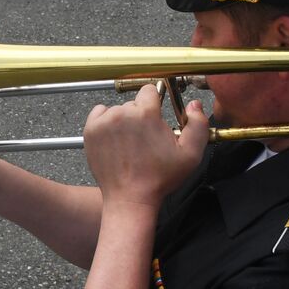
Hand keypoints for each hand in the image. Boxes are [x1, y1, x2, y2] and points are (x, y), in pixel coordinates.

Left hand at [84, 86, 208, 208]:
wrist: (130, 198)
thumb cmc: (160, 178)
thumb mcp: (191, 154)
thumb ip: (198, 125)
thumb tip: (194, 105)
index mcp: (146, 114)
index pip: (150, 90)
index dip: (156, 102)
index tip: (156, 115)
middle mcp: (122, 113)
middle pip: (134, 103)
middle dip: (141, 115)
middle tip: (145, 138)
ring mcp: (104, 122)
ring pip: (118, 110)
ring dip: (124, 121)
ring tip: (130, 143)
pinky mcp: (90, 130)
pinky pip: (99, 113)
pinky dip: (106, 121)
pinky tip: (115, 138)